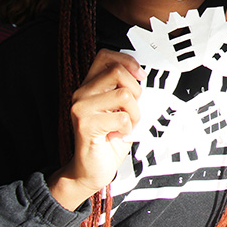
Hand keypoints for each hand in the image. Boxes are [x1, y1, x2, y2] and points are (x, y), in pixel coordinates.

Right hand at [47, 50, 143, 210]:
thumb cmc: (109, 138)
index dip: (127, 61)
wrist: (91, 169)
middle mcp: (81, 93)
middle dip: (136, 91)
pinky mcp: (85, 125)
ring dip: (134, 113)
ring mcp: (81, 108)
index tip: (140, 75)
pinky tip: (119, 135)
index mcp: (90, 86)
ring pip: (124, 94)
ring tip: (126, 125)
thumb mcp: (121, 109)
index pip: (106, 56)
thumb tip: (145, 78)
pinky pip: (122, 117)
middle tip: (132, 110)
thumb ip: (127, 91)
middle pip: (118, 72)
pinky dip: (128, 127)